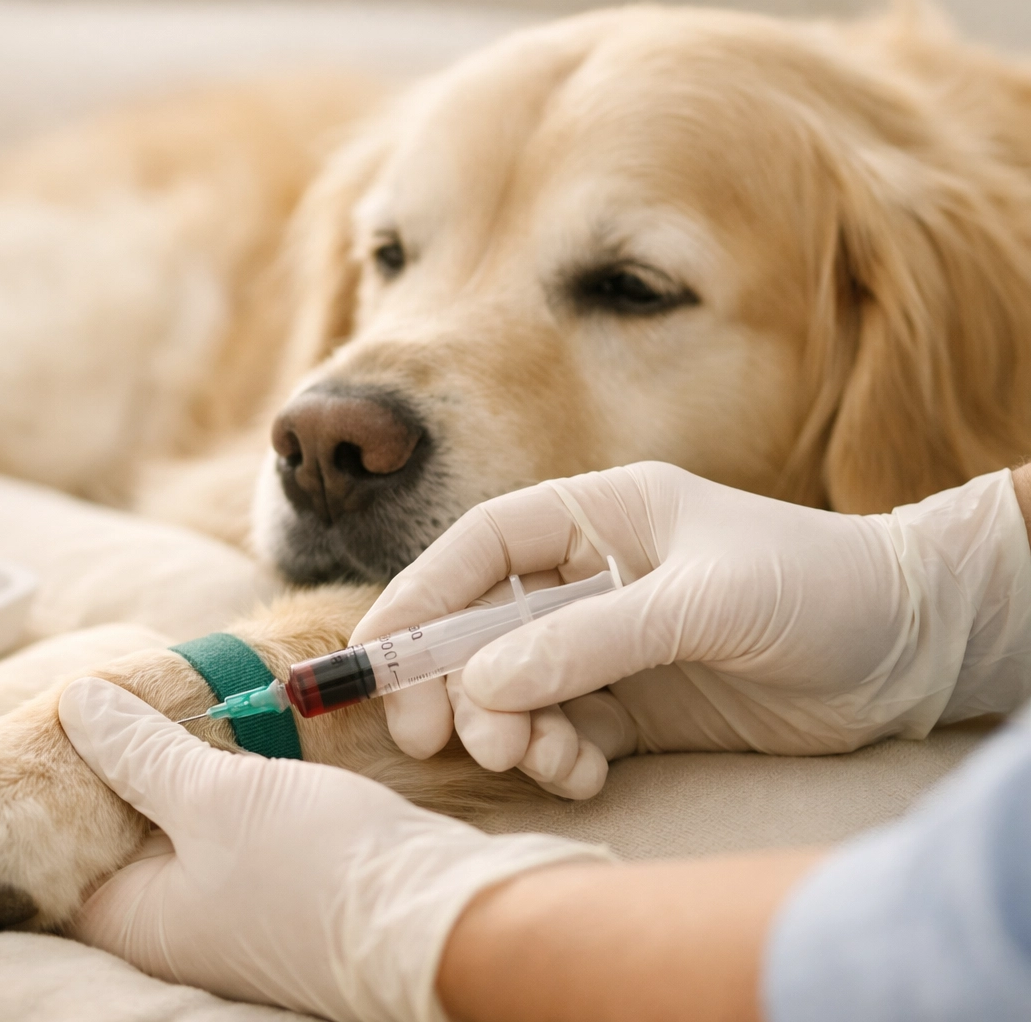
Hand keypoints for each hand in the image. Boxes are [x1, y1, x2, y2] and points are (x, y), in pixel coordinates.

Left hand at [58, 677, 609, 1021]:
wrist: (444, 914)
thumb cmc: (318, 867)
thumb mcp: (213, 795)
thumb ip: (141, 752)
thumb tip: (76, 702)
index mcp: (137, 920)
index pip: (61, 854)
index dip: (58, 782)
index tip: (71, 712)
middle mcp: (177, 926)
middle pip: (123, 835)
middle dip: (121, 764)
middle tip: (121, 690)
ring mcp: (232, 910)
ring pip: (183, 826)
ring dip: (179, 766)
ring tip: (174, 697)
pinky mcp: (283, 888)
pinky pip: (234, 828)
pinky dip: (226, 783)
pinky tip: (234, 735)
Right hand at [355, 462, 1030, 774]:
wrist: (914, 651)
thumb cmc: (816, 589)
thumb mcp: (702, 603)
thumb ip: (589, 641)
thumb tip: (481, 684)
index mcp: (599, 518)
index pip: (480, 548)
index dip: (419, 597)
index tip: (377, 656)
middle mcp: (591, 578)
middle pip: (481, 626)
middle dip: (451, 682)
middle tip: (436, 737)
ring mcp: (610, 645)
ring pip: (514, 689)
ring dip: (506, 729)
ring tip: (532, 759)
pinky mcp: (636, 707)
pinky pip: (562, 734)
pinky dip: (554, 759)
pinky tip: (581, 773)